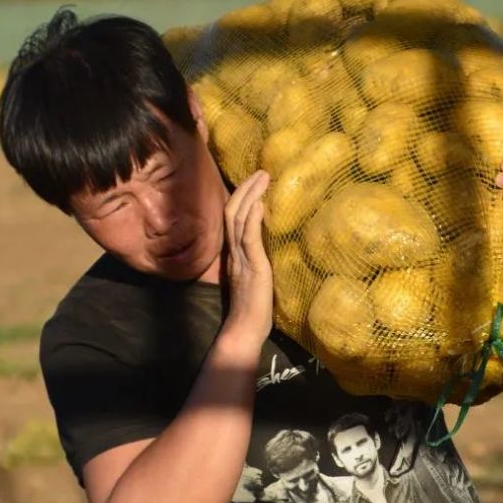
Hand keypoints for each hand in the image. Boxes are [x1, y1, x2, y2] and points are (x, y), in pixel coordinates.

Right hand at [223, 170, 272, 342]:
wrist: (244, 331)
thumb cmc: (253, 310)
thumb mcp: (255, 279)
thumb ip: (257, 261)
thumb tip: (269, 248)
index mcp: (235, 254)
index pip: (233, 219)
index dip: (242, 198)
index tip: (255, 182)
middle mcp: (234, 252)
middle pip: (233, 211)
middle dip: (246, 188)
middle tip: (261, 171)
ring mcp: (241, 259)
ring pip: (238, 219)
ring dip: (251, 195)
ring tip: (264, 177)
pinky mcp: (252, 267)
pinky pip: (249, 239)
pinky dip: (254, 219)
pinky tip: (261, 204)